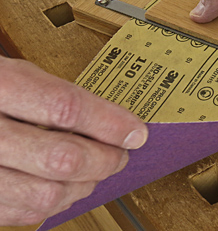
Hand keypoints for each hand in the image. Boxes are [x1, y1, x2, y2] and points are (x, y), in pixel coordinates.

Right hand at [0, 56, 147, 225]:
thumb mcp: (9, 73)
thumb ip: (51, 94)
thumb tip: (109, 119)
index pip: (65, 107)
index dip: (109, 122)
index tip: (135, 130)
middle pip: (60, 158)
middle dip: (103, 159)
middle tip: (121, 153)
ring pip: (43, 194)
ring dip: (83, 186)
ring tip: (96, 172)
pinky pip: (19, 213)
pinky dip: (52, 204)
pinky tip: (63, 188)